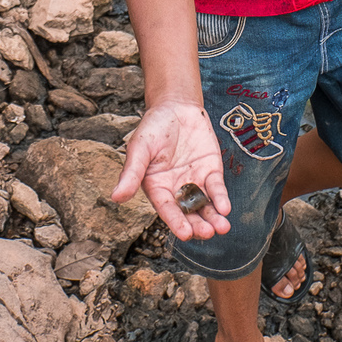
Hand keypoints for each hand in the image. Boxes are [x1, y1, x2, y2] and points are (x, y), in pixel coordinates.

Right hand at [110, 100, 231, 241]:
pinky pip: (216, 189)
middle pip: (189, 213)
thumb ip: (131, 173)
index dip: (176, 222)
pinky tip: (225, 208)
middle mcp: (176, 190)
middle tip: (208, 233)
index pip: (167, 209)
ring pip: (205, 205)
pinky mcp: (211, 171)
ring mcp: (195, 182)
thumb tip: (116, 197)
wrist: (175, 107)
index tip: (185, 234)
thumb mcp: (139, 148)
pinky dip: (221, 199)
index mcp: (157, 188)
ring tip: (222, 228)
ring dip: (213, 218)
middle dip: (199, 225)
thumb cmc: (153, 128)